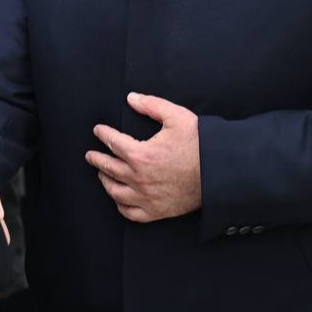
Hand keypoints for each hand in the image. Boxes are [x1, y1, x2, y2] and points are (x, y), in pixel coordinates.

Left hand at [85, 92, 200, 223]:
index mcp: (140, 154)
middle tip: (90, 155)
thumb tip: (131, 98)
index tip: (98, 130)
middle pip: (108, 168)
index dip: (103, 134)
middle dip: (97, 159)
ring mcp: (147, 197)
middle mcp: (139, 178)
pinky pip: (131, 213)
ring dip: (105, 181)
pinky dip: (121, 206)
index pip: (112, 142)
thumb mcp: (176, 117)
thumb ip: (151, 105)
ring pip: (115, 192)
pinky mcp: (157, 211)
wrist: (221, 173)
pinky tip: (119, 199)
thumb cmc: (200, 144)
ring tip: (101, 174)